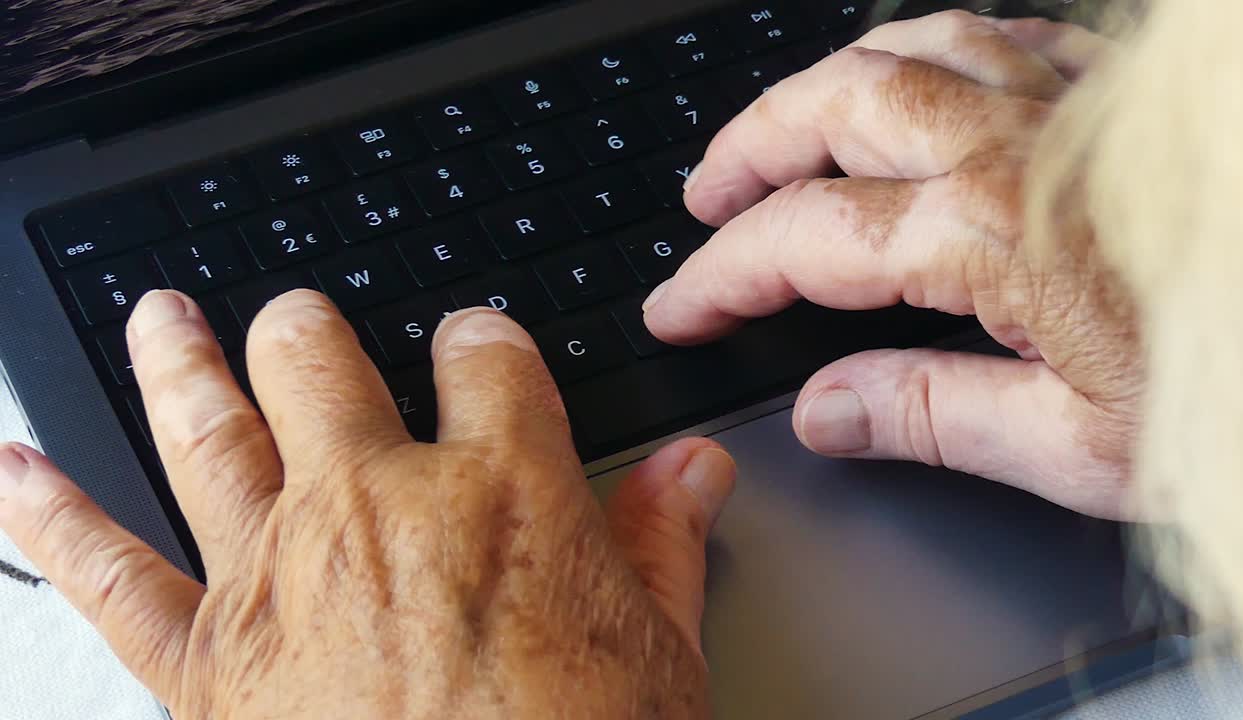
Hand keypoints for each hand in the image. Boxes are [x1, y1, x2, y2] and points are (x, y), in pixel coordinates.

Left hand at [0, 290, 735, 717]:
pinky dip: (51, 522)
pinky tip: (17, 477)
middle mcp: (376, 508)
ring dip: (182, 362)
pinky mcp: (205, 666)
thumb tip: (695, 470)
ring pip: (208, 429)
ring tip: (163, 317)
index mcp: (500, 492)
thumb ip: (667, 542)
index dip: (482, 342)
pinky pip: (109, 578)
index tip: (480, 351)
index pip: (483, 357)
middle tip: (307, 325)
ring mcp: (278, 577)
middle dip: (314, 330)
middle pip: (319, 360)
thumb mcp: (661, 657)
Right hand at [643, 11, 1137, 518]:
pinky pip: (992, 33)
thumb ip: (932, 415)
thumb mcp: (1077, 444)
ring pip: (903, 47)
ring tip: (781, 134)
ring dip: (820, 88)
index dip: (721, 273)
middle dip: (747, 152)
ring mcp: (1067, 104)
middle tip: (704, 202)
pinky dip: (921, 51)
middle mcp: (1014, 143)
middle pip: (833, 109)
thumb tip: (825, 408)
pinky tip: (911, 81)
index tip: (680, 307)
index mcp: (988, 233)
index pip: (805, 237)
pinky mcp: (1114, 97)